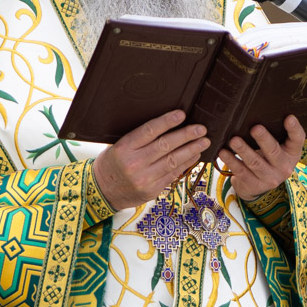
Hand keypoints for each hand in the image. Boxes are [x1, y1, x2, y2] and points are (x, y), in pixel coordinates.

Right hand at [92, 109, 207, 210]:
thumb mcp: (119, 147)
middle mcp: (134, 163)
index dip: (167, 122)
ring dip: (191, 149)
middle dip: (186, 135)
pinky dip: (186, 164)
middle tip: (201, 129)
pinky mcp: (152, 190)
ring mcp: (144, 178)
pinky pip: (173, 174)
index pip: (149, 131)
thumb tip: (167, 126)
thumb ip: (139, 139)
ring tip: (204, 141)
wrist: (102, 192)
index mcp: (124, 148)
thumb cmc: (112, 165)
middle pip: (165, 145)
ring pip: (173, 160)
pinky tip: (194, 155)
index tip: (182, 115)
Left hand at [220, 116, 304, 202]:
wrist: (259, 185)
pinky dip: (231, 161)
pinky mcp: (254, 185)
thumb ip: (274, 133)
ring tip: (234, 140)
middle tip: (255, 128)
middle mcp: (284, 167)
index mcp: (292, 153)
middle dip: (264, 139)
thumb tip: (258, 110)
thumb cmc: (268, 157)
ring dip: (244, 150)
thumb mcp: (277, 147)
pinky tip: (223, 152)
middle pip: (274, 151)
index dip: (294, 129)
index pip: (297, 139)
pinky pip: (241, 172)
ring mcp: (269, 178)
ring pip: (255, 162)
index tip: (289, 117)